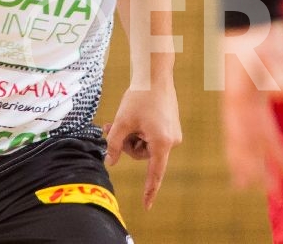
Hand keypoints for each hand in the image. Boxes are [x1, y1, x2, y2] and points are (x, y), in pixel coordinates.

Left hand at [104, 80, 181, 209]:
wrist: (155, 74)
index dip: (150, 191)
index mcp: (161, 143)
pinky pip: (152, 136)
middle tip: (109, 127)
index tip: (147, 207)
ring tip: (118, 119)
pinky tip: (131, 117)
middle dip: (126, 143)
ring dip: (131, 135)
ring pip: (146, 145)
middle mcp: (171, 141)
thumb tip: (109, 163)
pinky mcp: (171, 126)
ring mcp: (173, 133)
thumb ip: (114, 145)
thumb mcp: (122, 122)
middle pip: (142, 155)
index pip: (154, 174)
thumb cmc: (139, 96)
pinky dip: (139, 130)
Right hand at [221, 20, 282, 191]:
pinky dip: (270, 141)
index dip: (244, 155)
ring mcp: (250, 96)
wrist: (252, 13)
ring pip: (256, 134)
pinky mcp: (260, 91)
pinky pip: (264, 123)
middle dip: (254, 165)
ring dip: (265, 158)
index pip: (241, 131)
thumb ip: (276, 70)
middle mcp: (241, 99)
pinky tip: (278, 154)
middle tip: (263, 190)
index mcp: (238, 93)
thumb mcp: (267, 47)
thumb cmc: (256, 30)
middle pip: (247, 138)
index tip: (246, 179)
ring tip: (278, 181)